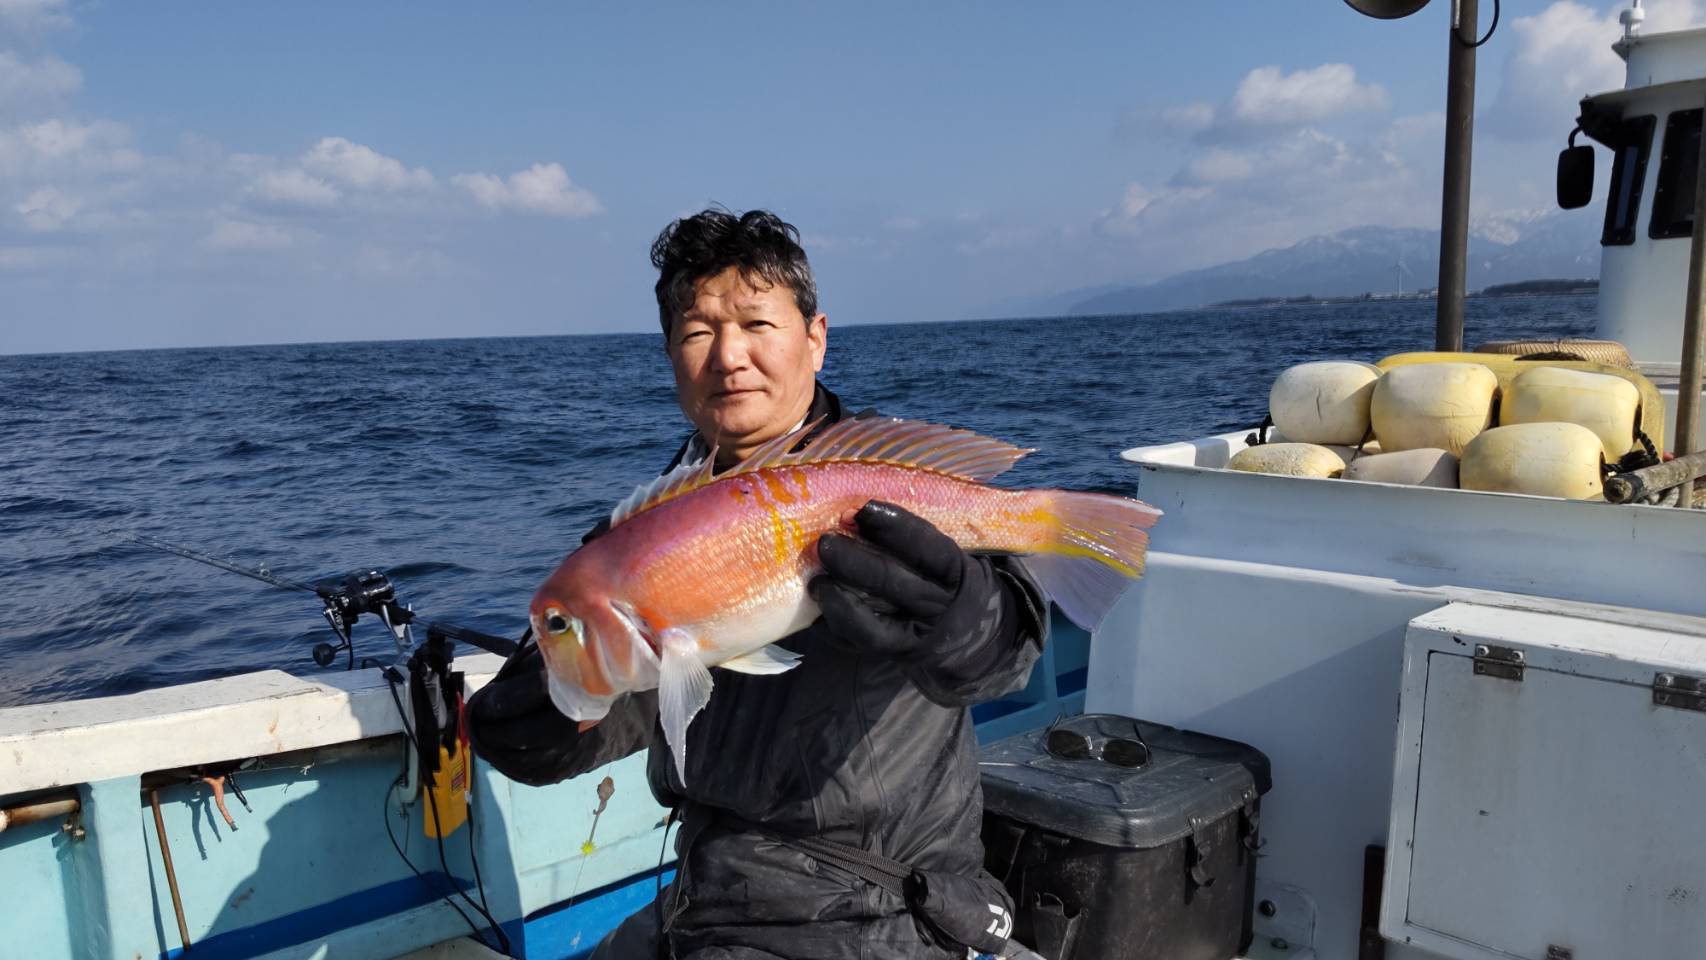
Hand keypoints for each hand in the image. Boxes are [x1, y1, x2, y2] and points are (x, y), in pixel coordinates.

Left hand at [809, 501, 1011, 659]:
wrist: (970, 631)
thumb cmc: (946, 576)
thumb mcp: (949, 554)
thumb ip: (916, 533)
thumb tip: (860, 503)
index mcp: (956, 573)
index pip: (929, 548)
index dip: (896, 527)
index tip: (863, 507)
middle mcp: (938, 606)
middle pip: (895, 585)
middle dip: (856, 562)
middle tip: (824, 542)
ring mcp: (915, 636)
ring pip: (875, 625)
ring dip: (840, 601)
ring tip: (815, 582)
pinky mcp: (893, 655)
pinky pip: (859, 645)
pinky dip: (834, 626)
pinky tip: (815, 608)